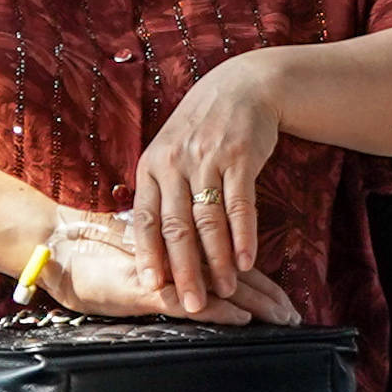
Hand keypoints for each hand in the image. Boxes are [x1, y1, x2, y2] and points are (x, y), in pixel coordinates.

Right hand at [43, 221, 299, 324]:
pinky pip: (189, 302)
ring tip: (281, 318)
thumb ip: (167, 269)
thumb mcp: (139, 266)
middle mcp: (179, 259)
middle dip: (267, 297)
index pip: (227, 266)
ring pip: (219, 289)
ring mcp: (165, 274)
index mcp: (181, 251)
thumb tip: (199, 286)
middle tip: (294, 315)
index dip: (258, 282)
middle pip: (233, 278)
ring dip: (254, 304)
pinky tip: (240, 319)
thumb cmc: (96, 257)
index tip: (285, 300)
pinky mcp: (146, 292)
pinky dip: (217, 311)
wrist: (59, 246)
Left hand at [131, 50, 288, 313]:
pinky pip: (240, 206)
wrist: (242, 87)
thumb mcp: (170, 151)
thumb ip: (159, 190)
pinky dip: (244, 237)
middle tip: (191, 304)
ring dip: (218, 261)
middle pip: (176, 227)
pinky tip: (247, 262)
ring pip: (209, 221)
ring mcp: (207, 159)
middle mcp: (174, 163)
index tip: (153, 287)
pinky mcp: (239, 157)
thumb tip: (149, 240)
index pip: (143, 219)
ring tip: (224, 290)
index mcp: (151, 166)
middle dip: (183, 270)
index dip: (148, 255)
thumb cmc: (203, 127)